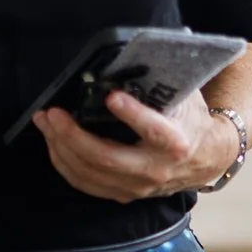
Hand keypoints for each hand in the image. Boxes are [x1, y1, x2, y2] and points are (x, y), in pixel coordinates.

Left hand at [33, 89, 233, 203]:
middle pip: (106, 158)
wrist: (206, 158)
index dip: (132, 114)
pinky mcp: (123, 194)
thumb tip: (129, 57)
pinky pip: (85, 183)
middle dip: (73, 135)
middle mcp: (155, 169)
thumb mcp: (184, 97)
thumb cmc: (190, 119)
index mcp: (175, 142)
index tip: (112, 96)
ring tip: (45, 122)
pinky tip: (53, 142)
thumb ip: (161, 83)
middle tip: (53, 113)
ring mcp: (137, 187)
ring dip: (60, 147)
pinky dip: (64, 162)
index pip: (153, 129)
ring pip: (89, 173)